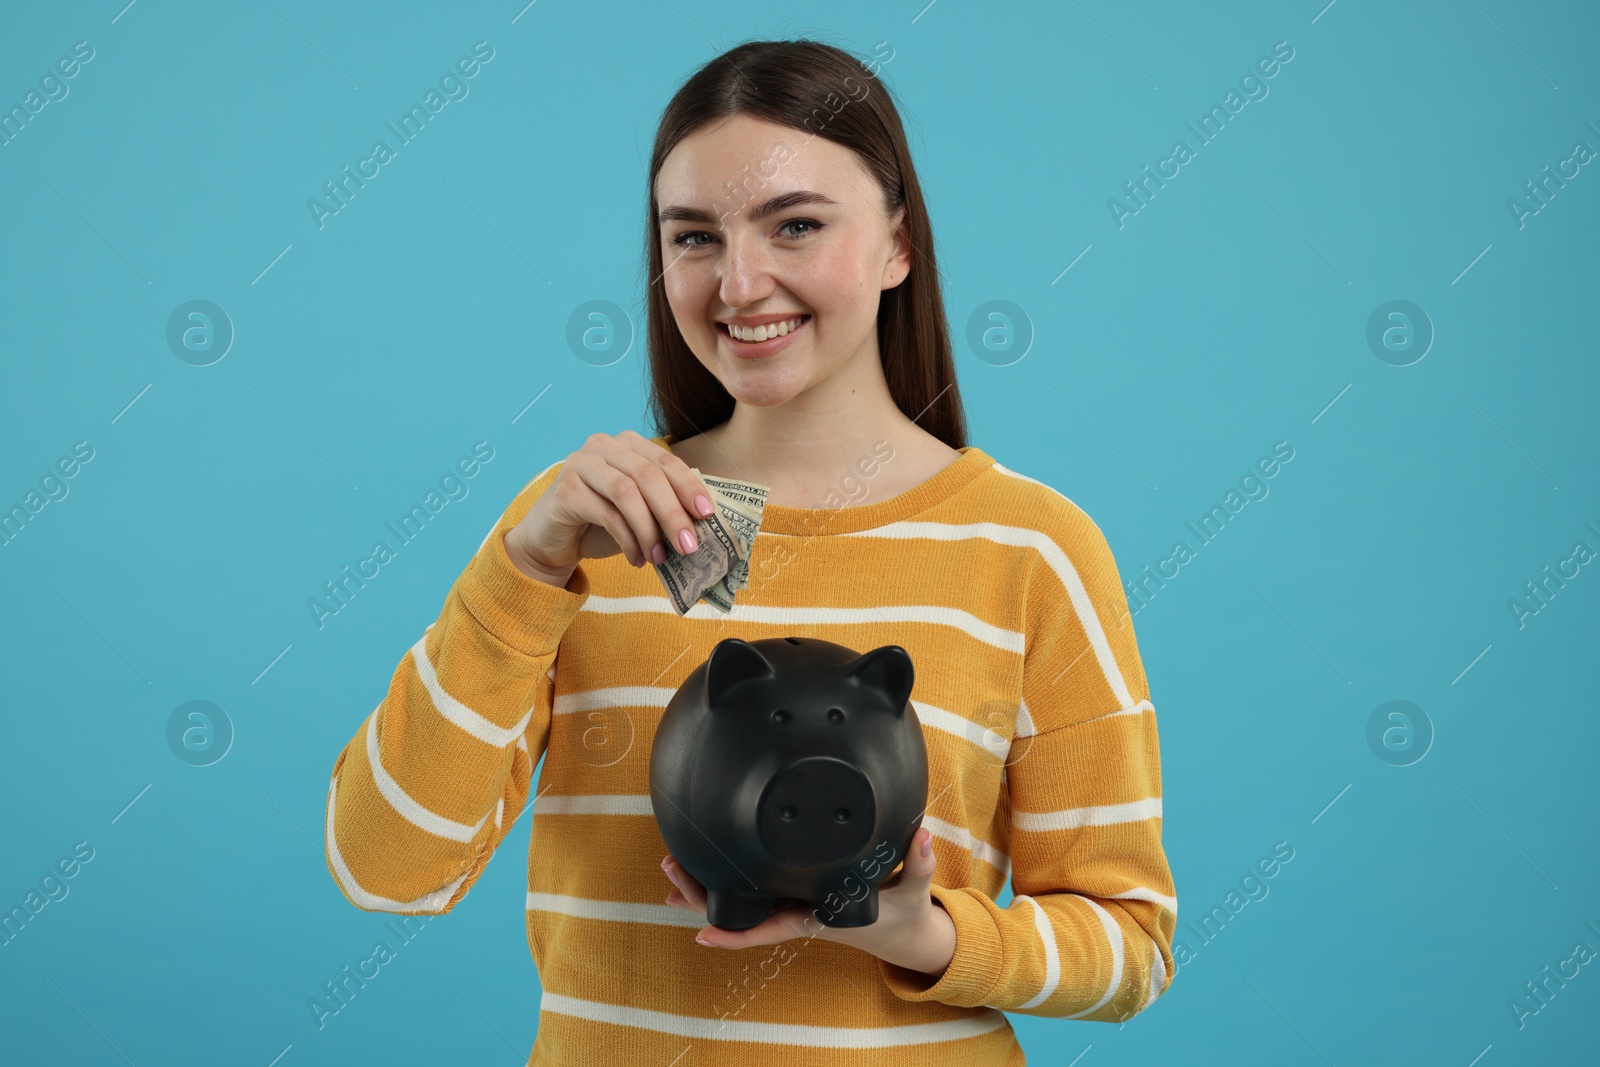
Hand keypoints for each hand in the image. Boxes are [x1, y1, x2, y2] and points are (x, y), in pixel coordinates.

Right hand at [505, 430, 716, 584]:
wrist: (552, 540)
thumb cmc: (601, 523)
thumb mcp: (639, 511)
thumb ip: (664, 506)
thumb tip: (703, 523)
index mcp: (628, 444)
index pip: (665, 461)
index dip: (689, 486)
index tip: (707, 514)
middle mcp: (604, 446)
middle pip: (648, 475)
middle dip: (673, 513)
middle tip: (689, 545)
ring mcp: (581, 463)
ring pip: (626, 492)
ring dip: (649, 529)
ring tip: (660, 558)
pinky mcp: (565, 489)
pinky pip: (605, 513)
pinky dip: (626, 539)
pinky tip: (636, 559)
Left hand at [661, 827, 956, 978]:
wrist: (904, 931)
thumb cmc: (903, 912)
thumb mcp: (914, 890)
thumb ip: (918, 862)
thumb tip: (922, 834)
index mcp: (818, 917)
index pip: (771, 928)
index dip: (736, 933)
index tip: (703, 933)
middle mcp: (797, 912)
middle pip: (739, 910)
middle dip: (702, 895)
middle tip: (670, 869)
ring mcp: (791, 902)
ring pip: (739, 900)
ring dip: (703, 887)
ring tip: (669, 867)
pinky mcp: (792, 892)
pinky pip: (750, 891)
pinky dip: (721, 883)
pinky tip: (695, 872)